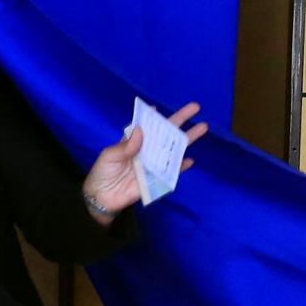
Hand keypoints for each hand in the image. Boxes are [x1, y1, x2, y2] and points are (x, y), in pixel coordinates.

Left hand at [82, 101, 208, 218]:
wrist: (102, 198)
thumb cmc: (102, 173)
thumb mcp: (109, 157)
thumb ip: (125, 146)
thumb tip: (140, 130)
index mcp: (132, 141)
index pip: (145, 125)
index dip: (152, 117)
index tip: (157, 108)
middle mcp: (145, 150)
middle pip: (165, 132)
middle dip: (180, 119)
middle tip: (195, 107)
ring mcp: (152, 163)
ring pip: (172, 148)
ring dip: (187, 138)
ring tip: (202, 127)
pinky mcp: (156, 178)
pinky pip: (171, 171)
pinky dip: (180, 166)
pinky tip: (190, 160)